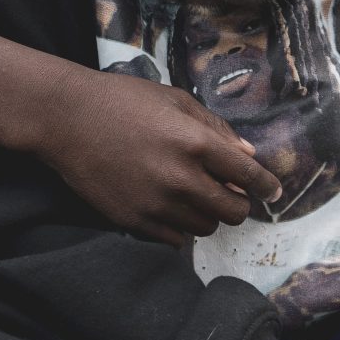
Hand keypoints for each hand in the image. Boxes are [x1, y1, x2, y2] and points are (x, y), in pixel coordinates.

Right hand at [35, 66, 280, 245]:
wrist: (66, 119)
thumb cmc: (122, 101)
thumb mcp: (174, 100)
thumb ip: (215, 128)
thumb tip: (248, 154)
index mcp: (195, 142)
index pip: (248, 175)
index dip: (267, 186)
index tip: (273, 192)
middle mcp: (180, 178)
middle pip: (232, 211)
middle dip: (238, 204)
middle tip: (229, 194)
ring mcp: (156, 203)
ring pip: (205, 228)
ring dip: (207, 214)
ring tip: (194, 197)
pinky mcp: (134, 220)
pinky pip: (175, 240)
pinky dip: (181, 228)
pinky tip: (171, 208)